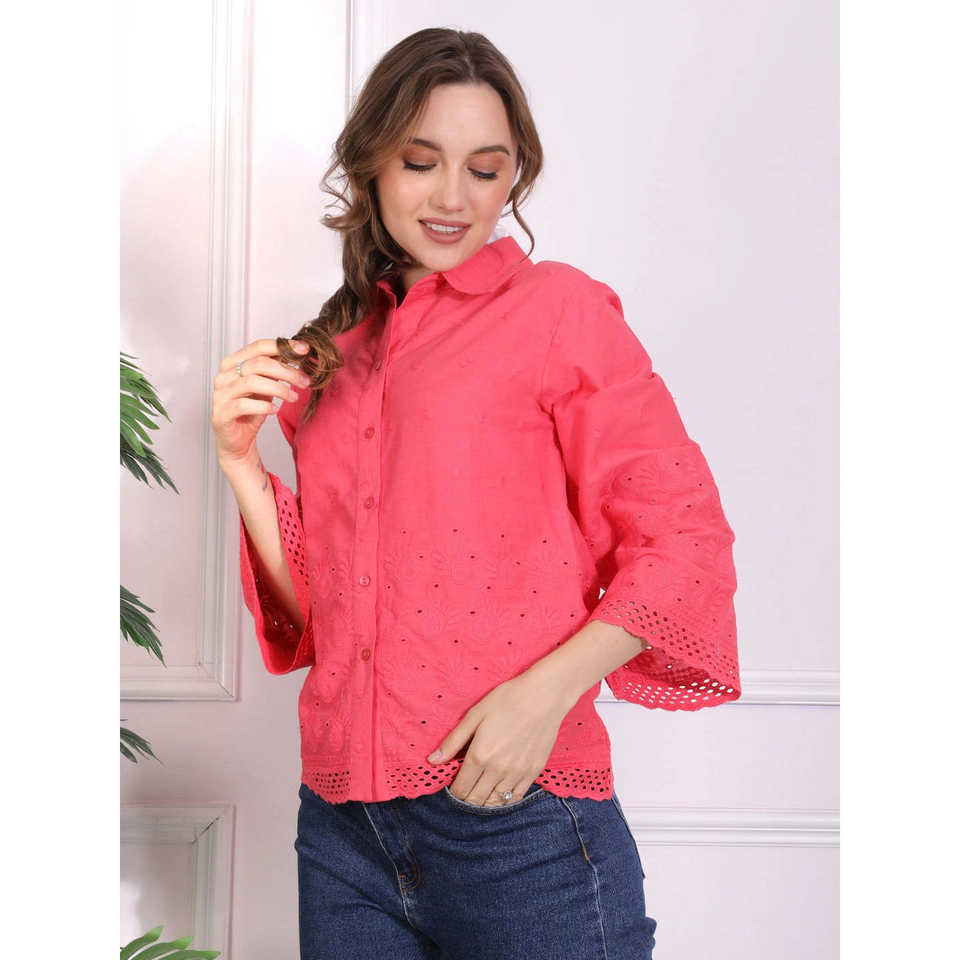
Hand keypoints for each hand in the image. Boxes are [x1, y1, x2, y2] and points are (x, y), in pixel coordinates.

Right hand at [210, 337, 311, 464]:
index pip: (258, 346)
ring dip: (279, 389)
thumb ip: (275, 368)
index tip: (305, 350)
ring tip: (293, 397)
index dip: (282, 346)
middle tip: (305, 381)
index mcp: (233, 363)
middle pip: (258, 364)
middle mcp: (224, 376)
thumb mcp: (267, 384)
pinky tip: (275, 409)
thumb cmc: (252, 410)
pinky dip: (263, 406)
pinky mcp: (221, 413)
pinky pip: (243, 405)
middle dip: (287, 371)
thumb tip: (298, 351)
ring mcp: (220, 394)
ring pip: (252, 382)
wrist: (239, 441)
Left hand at [428, 673, 568, 806]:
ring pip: (495, 802)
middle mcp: (498, 770)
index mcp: (480, 755)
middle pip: (476, 799)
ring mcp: (517, 773)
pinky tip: (500, 790)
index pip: (461, 789)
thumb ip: (453, 741)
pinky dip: (505, 799)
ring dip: (485, 799)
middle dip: (467, 797)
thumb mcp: (475, 715)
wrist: (544, 696)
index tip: (454, 782)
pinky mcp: (534, 772)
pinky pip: (515, 797)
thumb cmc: (507, 700)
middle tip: (466, 785)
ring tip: (481, 788)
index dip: (454, 790)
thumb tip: (433, 761)